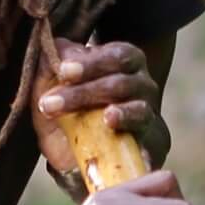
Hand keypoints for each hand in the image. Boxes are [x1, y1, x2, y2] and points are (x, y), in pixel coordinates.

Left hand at [32, 38, 170, 178]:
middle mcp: (142, 85)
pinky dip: (141, 145)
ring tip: (106, 118)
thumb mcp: (52, 88)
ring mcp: (149, 114)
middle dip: (85, 92)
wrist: (85, 158)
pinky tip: (129, 144)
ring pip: (139, 110)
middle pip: (122, 83)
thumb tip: (57, 46)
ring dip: (117, 114)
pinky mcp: (154, 144)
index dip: (92, 62)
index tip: (63, 71)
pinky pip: (151, 141)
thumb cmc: (71, 112)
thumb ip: (52, 65)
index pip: (117, 55)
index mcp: (124, 64)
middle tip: (50, 104)